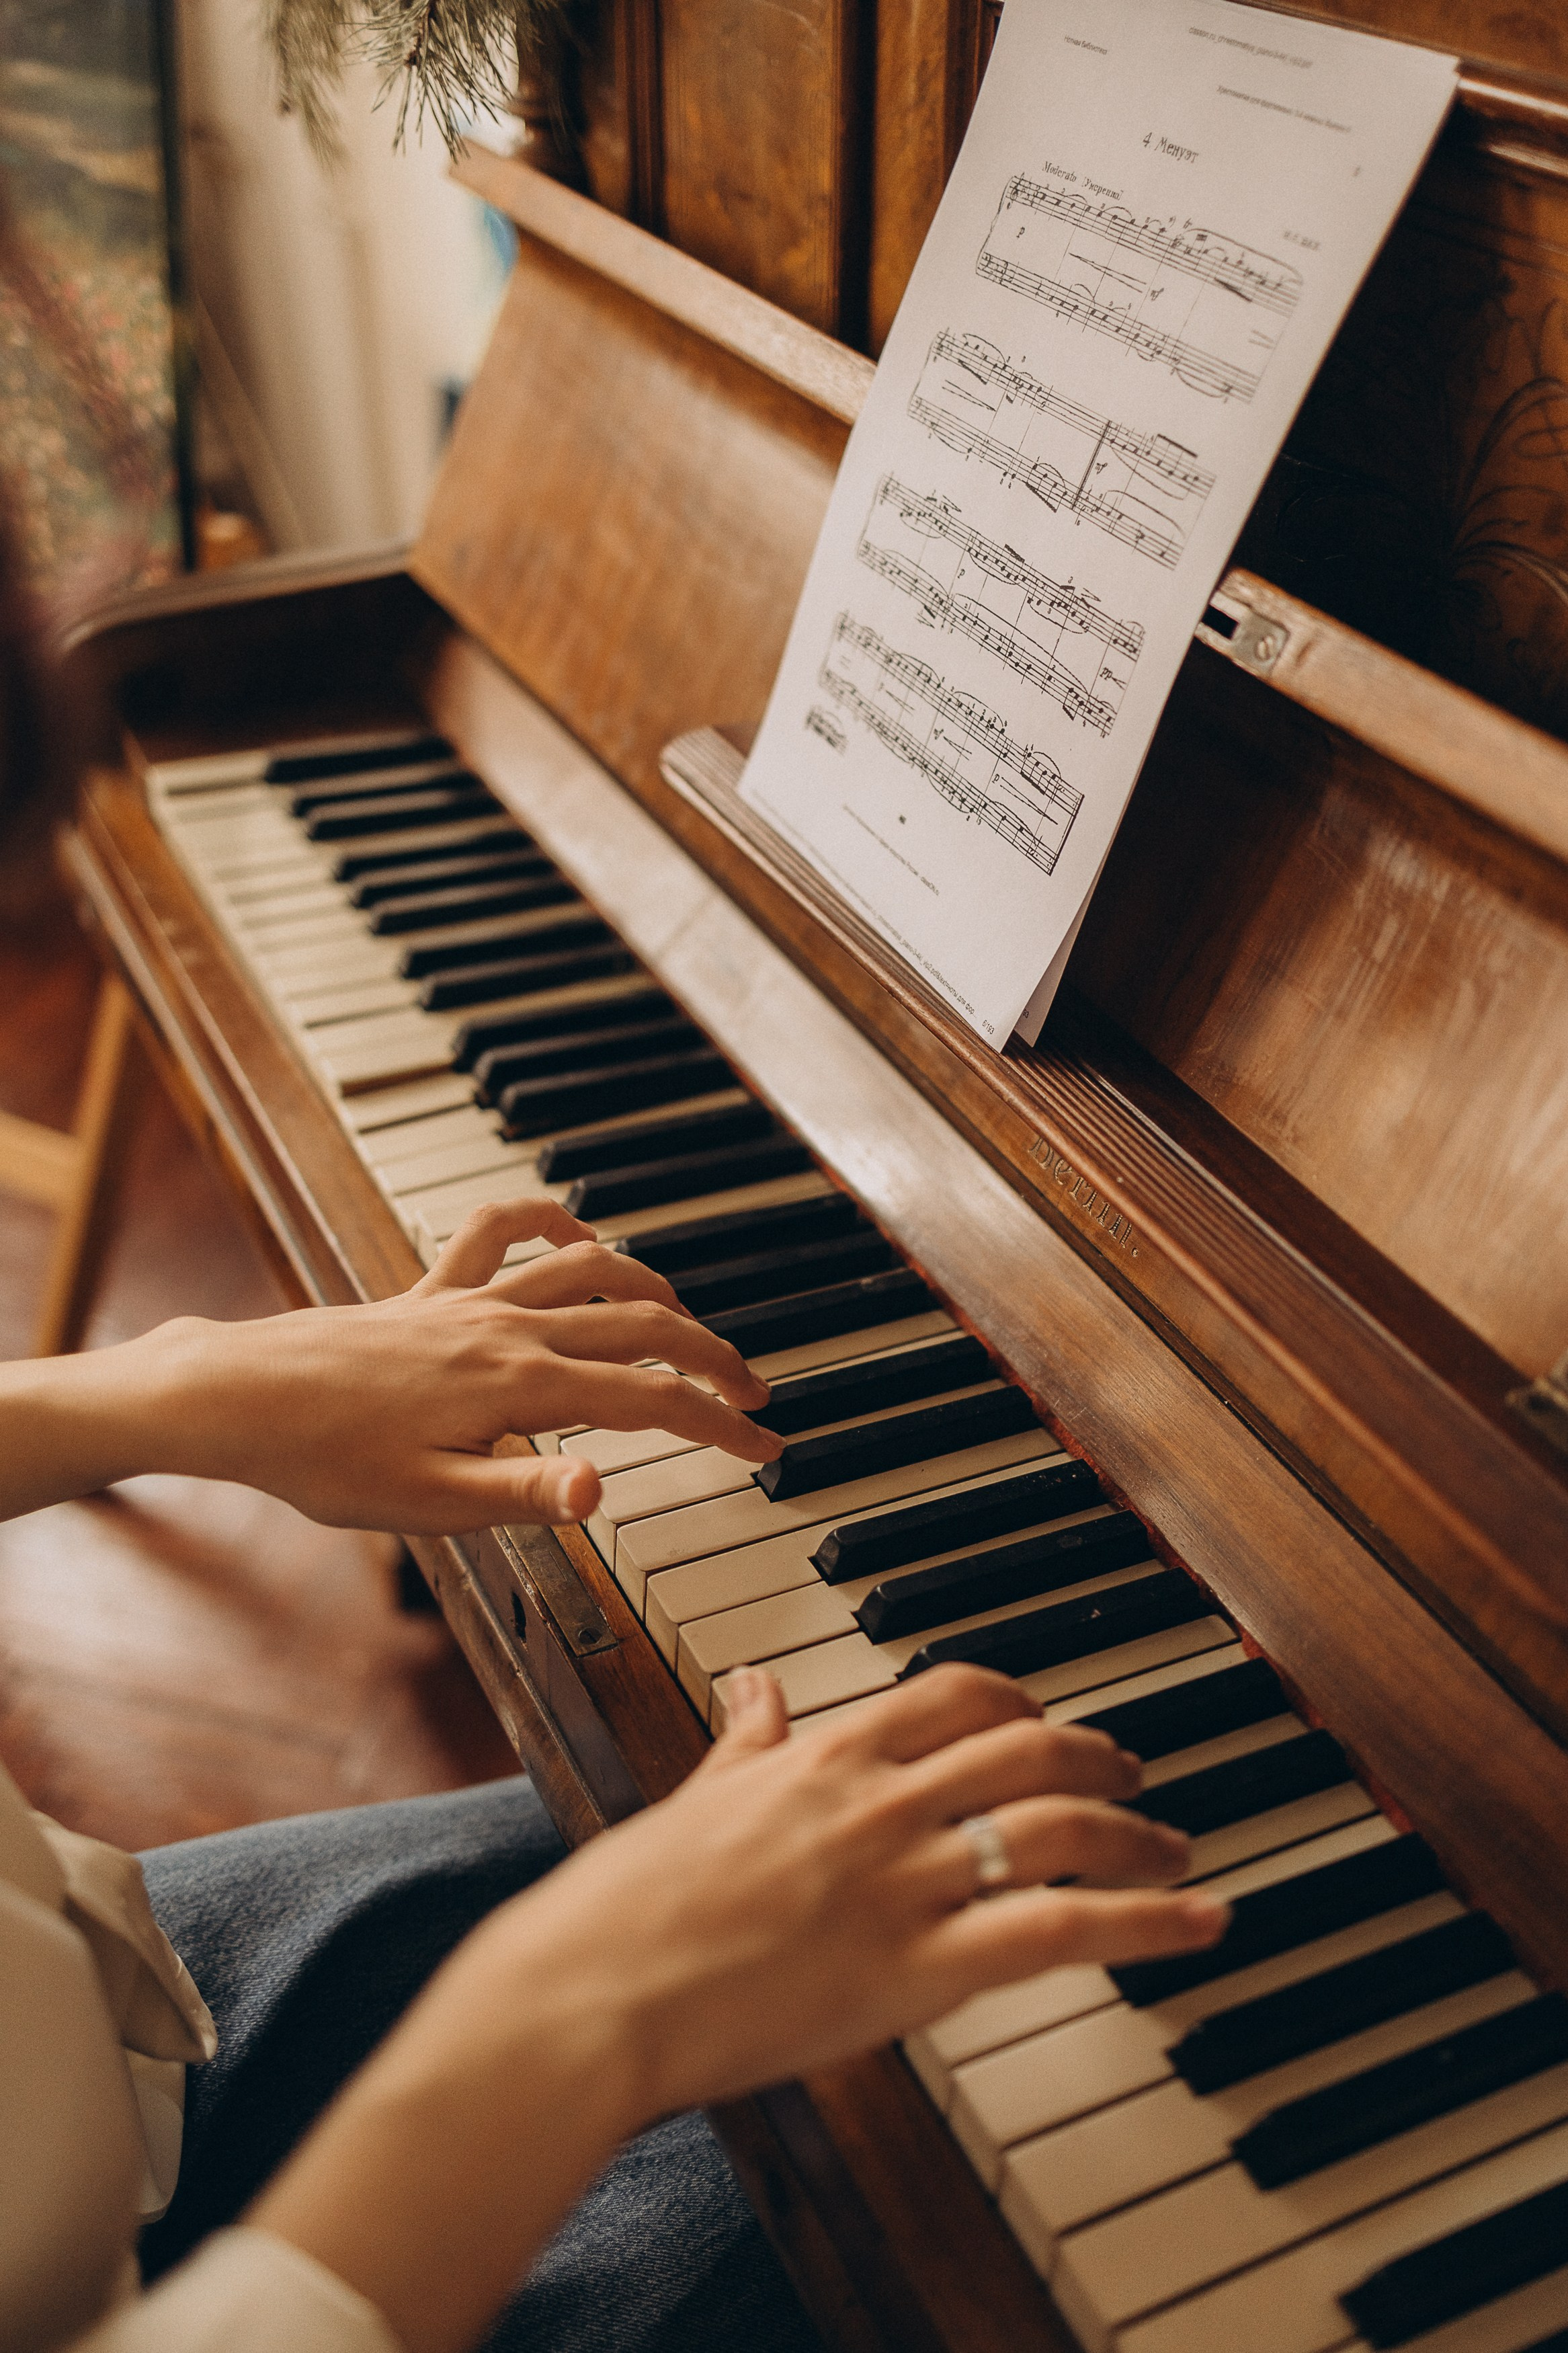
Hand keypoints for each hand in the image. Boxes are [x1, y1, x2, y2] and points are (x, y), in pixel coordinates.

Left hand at [3, 1197, 779, 1531]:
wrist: (238, 1397)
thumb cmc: (325, 1459)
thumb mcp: (430, 1504)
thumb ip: (525, 1493)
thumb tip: (602, 1492)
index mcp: (519, 1387)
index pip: (649, 1402)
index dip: (718, 1426)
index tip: (764, 1448)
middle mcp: (505, 1330)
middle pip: (639, 1325)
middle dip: (709, 1356)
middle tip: (751, 1391)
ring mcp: (468, 1301)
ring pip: (588, 1269)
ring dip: (652, 1287)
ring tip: (689, 1318)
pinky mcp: (429, 1289)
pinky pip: (498, 1230)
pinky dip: (546, 1220)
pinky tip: (574, 1231)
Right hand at [489, 1661, 1227, 2115]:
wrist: (592, 1994)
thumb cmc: (627, 1906)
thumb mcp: (694, 1797)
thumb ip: (745, 1740)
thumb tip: (756, 1685)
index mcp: (825, 1754)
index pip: (957, 1694)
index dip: (1023, 1704)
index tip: (1049, 1723)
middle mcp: (879, 1800)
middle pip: (1028, 1747)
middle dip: (1100, 1755)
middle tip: (1136, 1777)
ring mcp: (905, 1879)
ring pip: (1060, 1825)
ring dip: (1137, 1833)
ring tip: (1176, 1850)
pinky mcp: (920, 1966)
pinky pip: (1063, 1928)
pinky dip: (1148, 1920)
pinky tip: (1197, 1921)